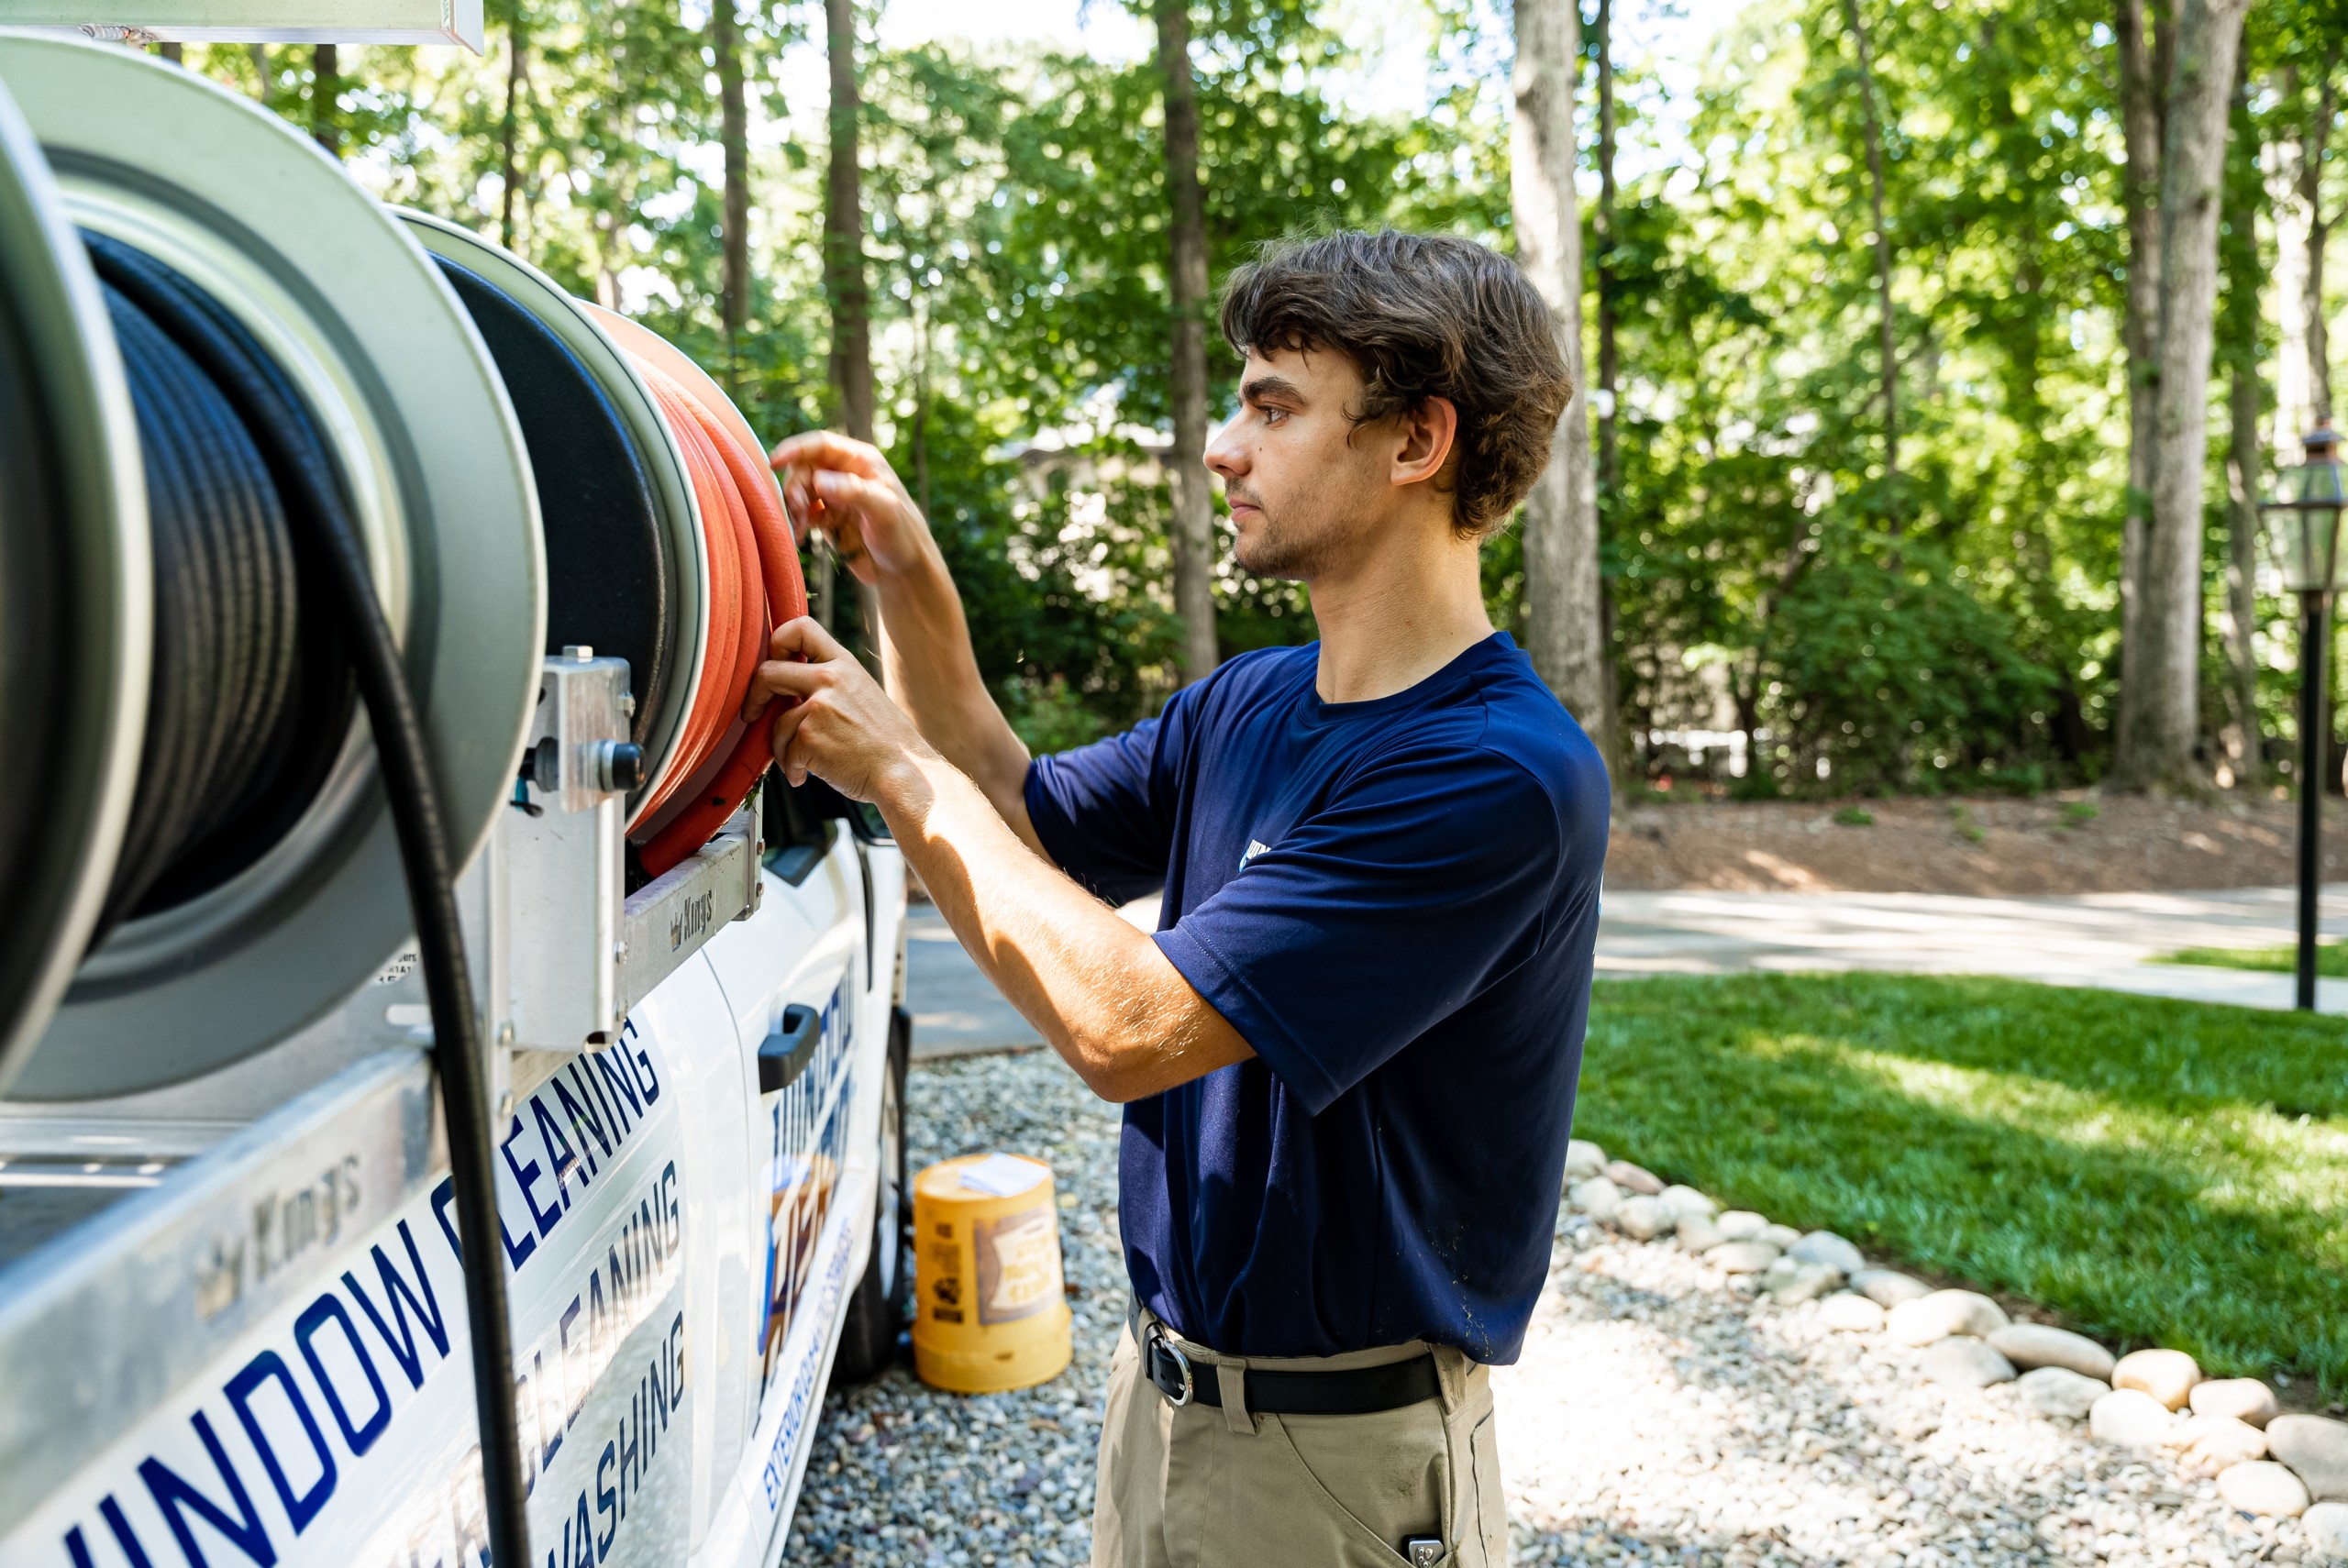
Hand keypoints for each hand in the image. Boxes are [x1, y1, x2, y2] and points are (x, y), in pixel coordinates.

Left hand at [742, 617, 936, 802]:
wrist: (905, 773)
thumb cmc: (887, 744)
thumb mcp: (864, 696)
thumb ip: (832, 686)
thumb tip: (792, 693)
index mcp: (844, 665)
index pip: (800, 627)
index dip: (777, 642)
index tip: (774, 664)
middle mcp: (830, 679)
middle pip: (768, 672)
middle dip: (755, 696)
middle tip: (753, 714)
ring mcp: (818, 707)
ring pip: (776, 724)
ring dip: (782, 749)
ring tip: (802, 763)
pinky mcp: (809, 736)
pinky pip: (784, 753)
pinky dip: (793, 769)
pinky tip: (807, 776)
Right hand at [769, 432, 932, 585]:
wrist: (905, 573)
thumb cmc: (904, 536)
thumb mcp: (884, 510)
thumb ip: (853, 491)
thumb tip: (818, 481)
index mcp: (862, 461)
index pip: (821, 444)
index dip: (795, 449)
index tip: (773, 462)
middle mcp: (846, 474)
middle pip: (804, 468)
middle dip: (795, 488)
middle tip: (798, 512)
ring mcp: (836, 497)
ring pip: (800, 491)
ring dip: (793, 507)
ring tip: (798, 528)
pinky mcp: (829, 520)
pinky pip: (802, 513)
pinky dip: (796, 523)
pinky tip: (799, 537)